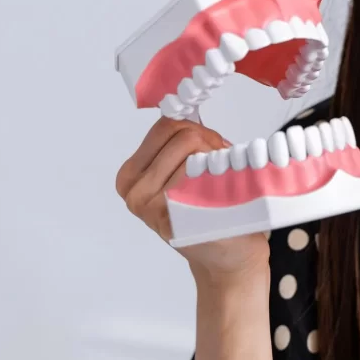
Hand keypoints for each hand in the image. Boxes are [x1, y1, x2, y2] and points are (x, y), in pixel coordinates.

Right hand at [115, 116, 269, 283]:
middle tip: (221, 166)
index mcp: (131, 175)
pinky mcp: (175, 216)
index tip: (210, 149)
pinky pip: (202, 172)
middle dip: (211, 142)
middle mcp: (134, 191)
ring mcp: (151, 205)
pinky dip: (221, 176)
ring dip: (219, 158)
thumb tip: (188, 103)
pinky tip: (225, 195)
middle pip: (182, 133)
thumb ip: (180, 144)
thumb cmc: (211, 210)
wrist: (228, 256)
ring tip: (224, 182)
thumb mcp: (184, 173)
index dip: (198, 130)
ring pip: (195, 148)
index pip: (166, 126)